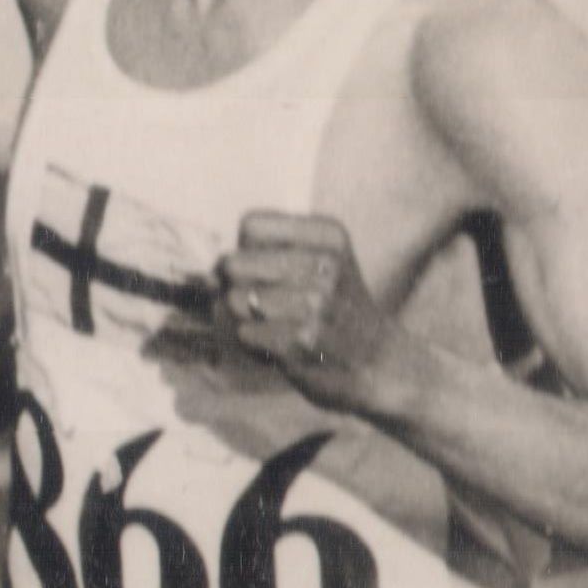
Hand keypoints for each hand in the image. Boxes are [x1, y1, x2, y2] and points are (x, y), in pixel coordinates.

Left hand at [216, 212, 407, 408]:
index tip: (265, 271)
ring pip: (234, 300)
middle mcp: (325, 263)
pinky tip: (279, 345)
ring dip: (244, 318)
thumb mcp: (321, 262)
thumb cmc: (336, 310)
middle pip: (234, 263)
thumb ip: (266, 253)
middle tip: (264, 304)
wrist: (377, 362)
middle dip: (235, 287)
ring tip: (275, 325)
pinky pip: (244, 333)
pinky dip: (252, 342)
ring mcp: (315, 303)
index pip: (251, 225)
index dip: (245, 250)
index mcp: (329, 235)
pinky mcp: (302, 341)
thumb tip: (210, 272)